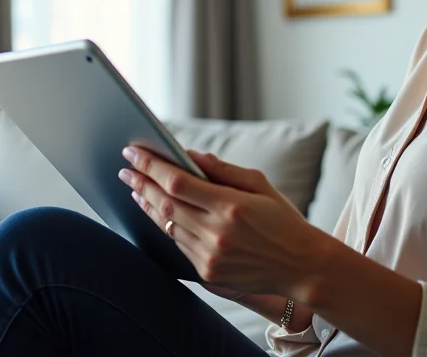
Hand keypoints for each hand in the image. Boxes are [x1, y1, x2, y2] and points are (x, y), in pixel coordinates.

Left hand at [118, 146, 330, 301]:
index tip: (133, 152)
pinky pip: (179, 245)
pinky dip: (166, 225)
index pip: (178, 182)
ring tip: (136, 188)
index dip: (151, 165)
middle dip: (141, 183)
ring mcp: (210, 257)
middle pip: (166, 203)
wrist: (301, 267)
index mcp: (231, 206)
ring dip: (148, 205)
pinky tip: (158, 212)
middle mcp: (217, 233)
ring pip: (167, 225)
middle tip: (125, 168)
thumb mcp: (260, 185)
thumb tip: (189, 155)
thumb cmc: (283, 220)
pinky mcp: (208, 275)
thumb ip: (223, 170)